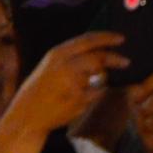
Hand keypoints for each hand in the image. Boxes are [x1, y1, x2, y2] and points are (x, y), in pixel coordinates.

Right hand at [10, 33, 128, 139]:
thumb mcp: (52, 63)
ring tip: (83, 87)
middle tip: (126, 61)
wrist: (27, 114)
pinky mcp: (78, 101)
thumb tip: (102, 47)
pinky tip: (76, 101)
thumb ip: (74, 55)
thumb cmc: (42, 86)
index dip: (108, 38)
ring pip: (99, 78)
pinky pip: (94, 95)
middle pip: (99, 58)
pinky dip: (92, 96)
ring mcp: (73, 84)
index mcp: (59, 53)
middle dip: (115, 59)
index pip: (89, 39)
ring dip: (99, 81)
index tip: (121, 38)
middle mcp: (66, 66)